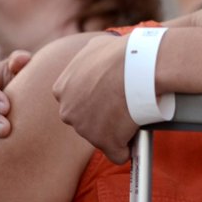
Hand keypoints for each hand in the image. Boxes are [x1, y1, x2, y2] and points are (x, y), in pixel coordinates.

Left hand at [52, 34, 136, 163]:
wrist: (139, 67)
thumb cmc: (121, 54)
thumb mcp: (94, 48)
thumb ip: (86, 61)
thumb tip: (95, 62)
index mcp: (62, 89)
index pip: (74, 101)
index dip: (92, 100)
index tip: (107, 96)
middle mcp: (69, 111)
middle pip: (85, 120)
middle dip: (101, 117)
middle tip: (122, 106)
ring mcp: (86, 129)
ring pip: (101, 137)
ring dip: (116, 131)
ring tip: (134, 115)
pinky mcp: (106, 142)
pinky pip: (117, 153)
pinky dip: (126, 150)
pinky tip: (135, 141)